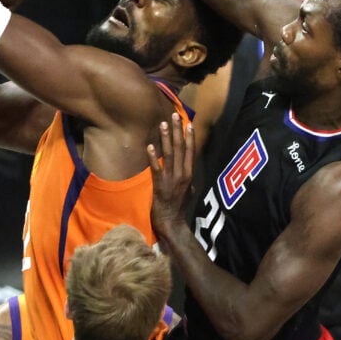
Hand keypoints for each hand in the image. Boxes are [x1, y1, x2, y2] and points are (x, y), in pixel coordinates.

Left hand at [147, 112, 194, 237]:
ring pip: (169, 155)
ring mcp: (172, 179)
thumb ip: (188, 182)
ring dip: (166, 138)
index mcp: (189, 175)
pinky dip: (153, 157)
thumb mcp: (188, 193)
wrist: (172, 224)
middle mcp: (182, 174)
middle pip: (181, 148)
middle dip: (178, 130)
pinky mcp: (160, 185)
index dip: (190, 137)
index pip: (191, 151)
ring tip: (163, 123)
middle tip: (175, 115)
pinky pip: (157, 168)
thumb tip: (190, 177)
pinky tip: (149, 146)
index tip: (189, 123)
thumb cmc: (179, 210)